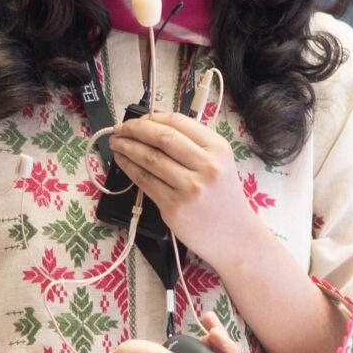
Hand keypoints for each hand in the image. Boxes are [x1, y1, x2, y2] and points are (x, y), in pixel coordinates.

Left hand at [107, 111, 261, 266]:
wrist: (235, 234)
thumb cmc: (222, 197)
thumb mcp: (220, 162)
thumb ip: (193, 145)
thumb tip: (152, 128)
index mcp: (218, 148)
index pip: (178, 122)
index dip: (151, 118)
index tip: (137, 120)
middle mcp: (206, 166)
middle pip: (161, 137)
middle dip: (134, 129)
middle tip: (120, 129)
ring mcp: (190, 188)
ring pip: (149, 158)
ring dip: (126, 147)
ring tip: (117, 143)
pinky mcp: (174, 207)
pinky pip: (145, 181)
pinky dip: (129, 168)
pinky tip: (123, 162)